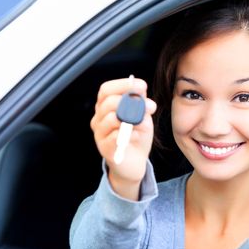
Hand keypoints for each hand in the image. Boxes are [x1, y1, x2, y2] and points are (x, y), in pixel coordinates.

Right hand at [90, 78, 156, 198]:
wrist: (135, 163)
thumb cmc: (136, 137)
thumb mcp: (142, 117)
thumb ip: (140, 104)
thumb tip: (141, 92)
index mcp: (106, 107)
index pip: (106, 90)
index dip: (122, 85)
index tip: (141, 86)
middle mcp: (99, 119)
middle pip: (108, 102)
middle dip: (130, 102)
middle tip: (149, 106)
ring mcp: (100, 134)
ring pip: (110, 118)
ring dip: (131, 119)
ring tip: (142, 124)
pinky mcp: (105, 148)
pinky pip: (114, 136)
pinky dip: (129, 134)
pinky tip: (136, 136)